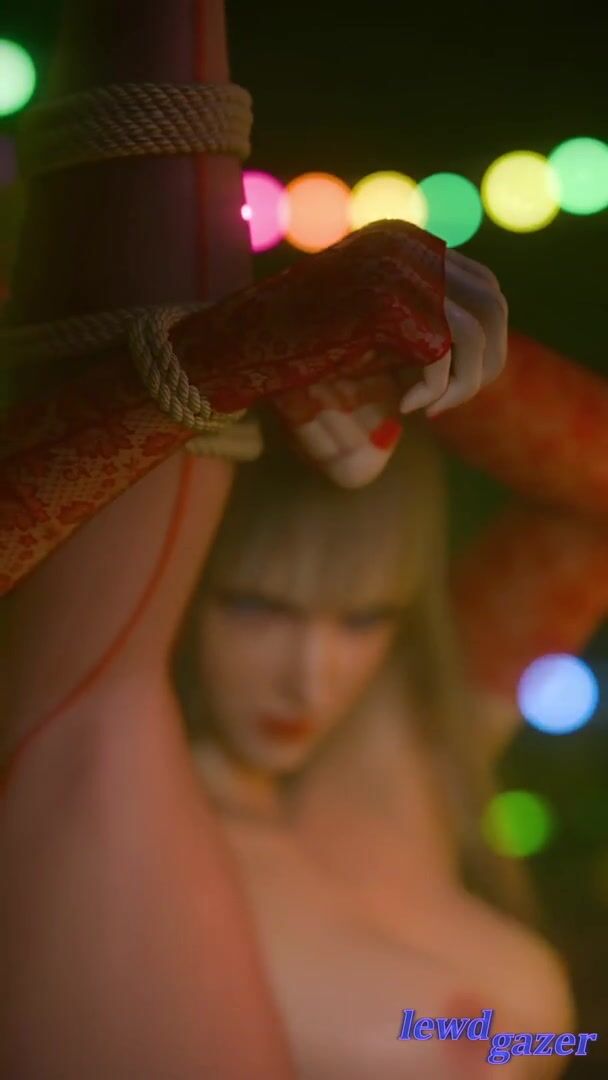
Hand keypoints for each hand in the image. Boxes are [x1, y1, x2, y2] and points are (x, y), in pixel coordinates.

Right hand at [273, 246, 507, 487]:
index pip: (483, 286)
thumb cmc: (300, 343)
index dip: (484, 341)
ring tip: (431, 408)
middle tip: (450, 402)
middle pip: (492, 306)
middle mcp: (407, 246)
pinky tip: (408, 407)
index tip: (454, 382)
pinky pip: (441, 355)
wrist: (242, 343)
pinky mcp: (383, 304)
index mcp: (405, 240)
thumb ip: (418, 321)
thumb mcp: (370, 323)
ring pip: (475, 333)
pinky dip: (434, 390)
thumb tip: (484, 351)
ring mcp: (397, 270)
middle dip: (485, 363)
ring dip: (463, 383)